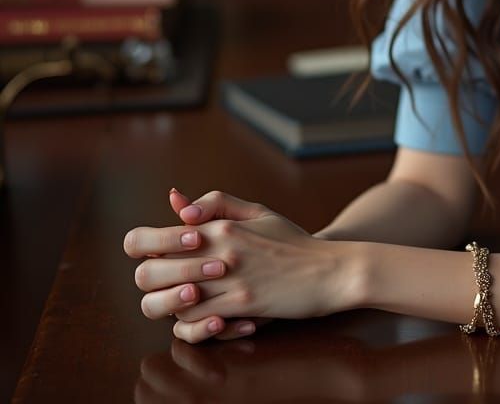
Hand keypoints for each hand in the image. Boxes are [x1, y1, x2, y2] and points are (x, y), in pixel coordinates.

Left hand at [127, 189, 355, 343]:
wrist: (329, 269)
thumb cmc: (292, 241)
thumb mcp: (257, 212)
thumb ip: (216, 204)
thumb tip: (176, 200)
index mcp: (219, 226)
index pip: (152, 238)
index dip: (143, 249)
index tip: (159, 255)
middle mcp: (219, 251)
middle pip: (149, 273)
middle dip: (151, 282)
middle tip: (171, 284)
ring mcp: (230, 280)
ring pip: (169, 303)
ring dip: (174, 306)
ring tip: (193, 301)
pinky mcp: (242, 305)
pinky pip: (197, 323)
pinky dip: (196, 325)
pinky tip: (212, 316)